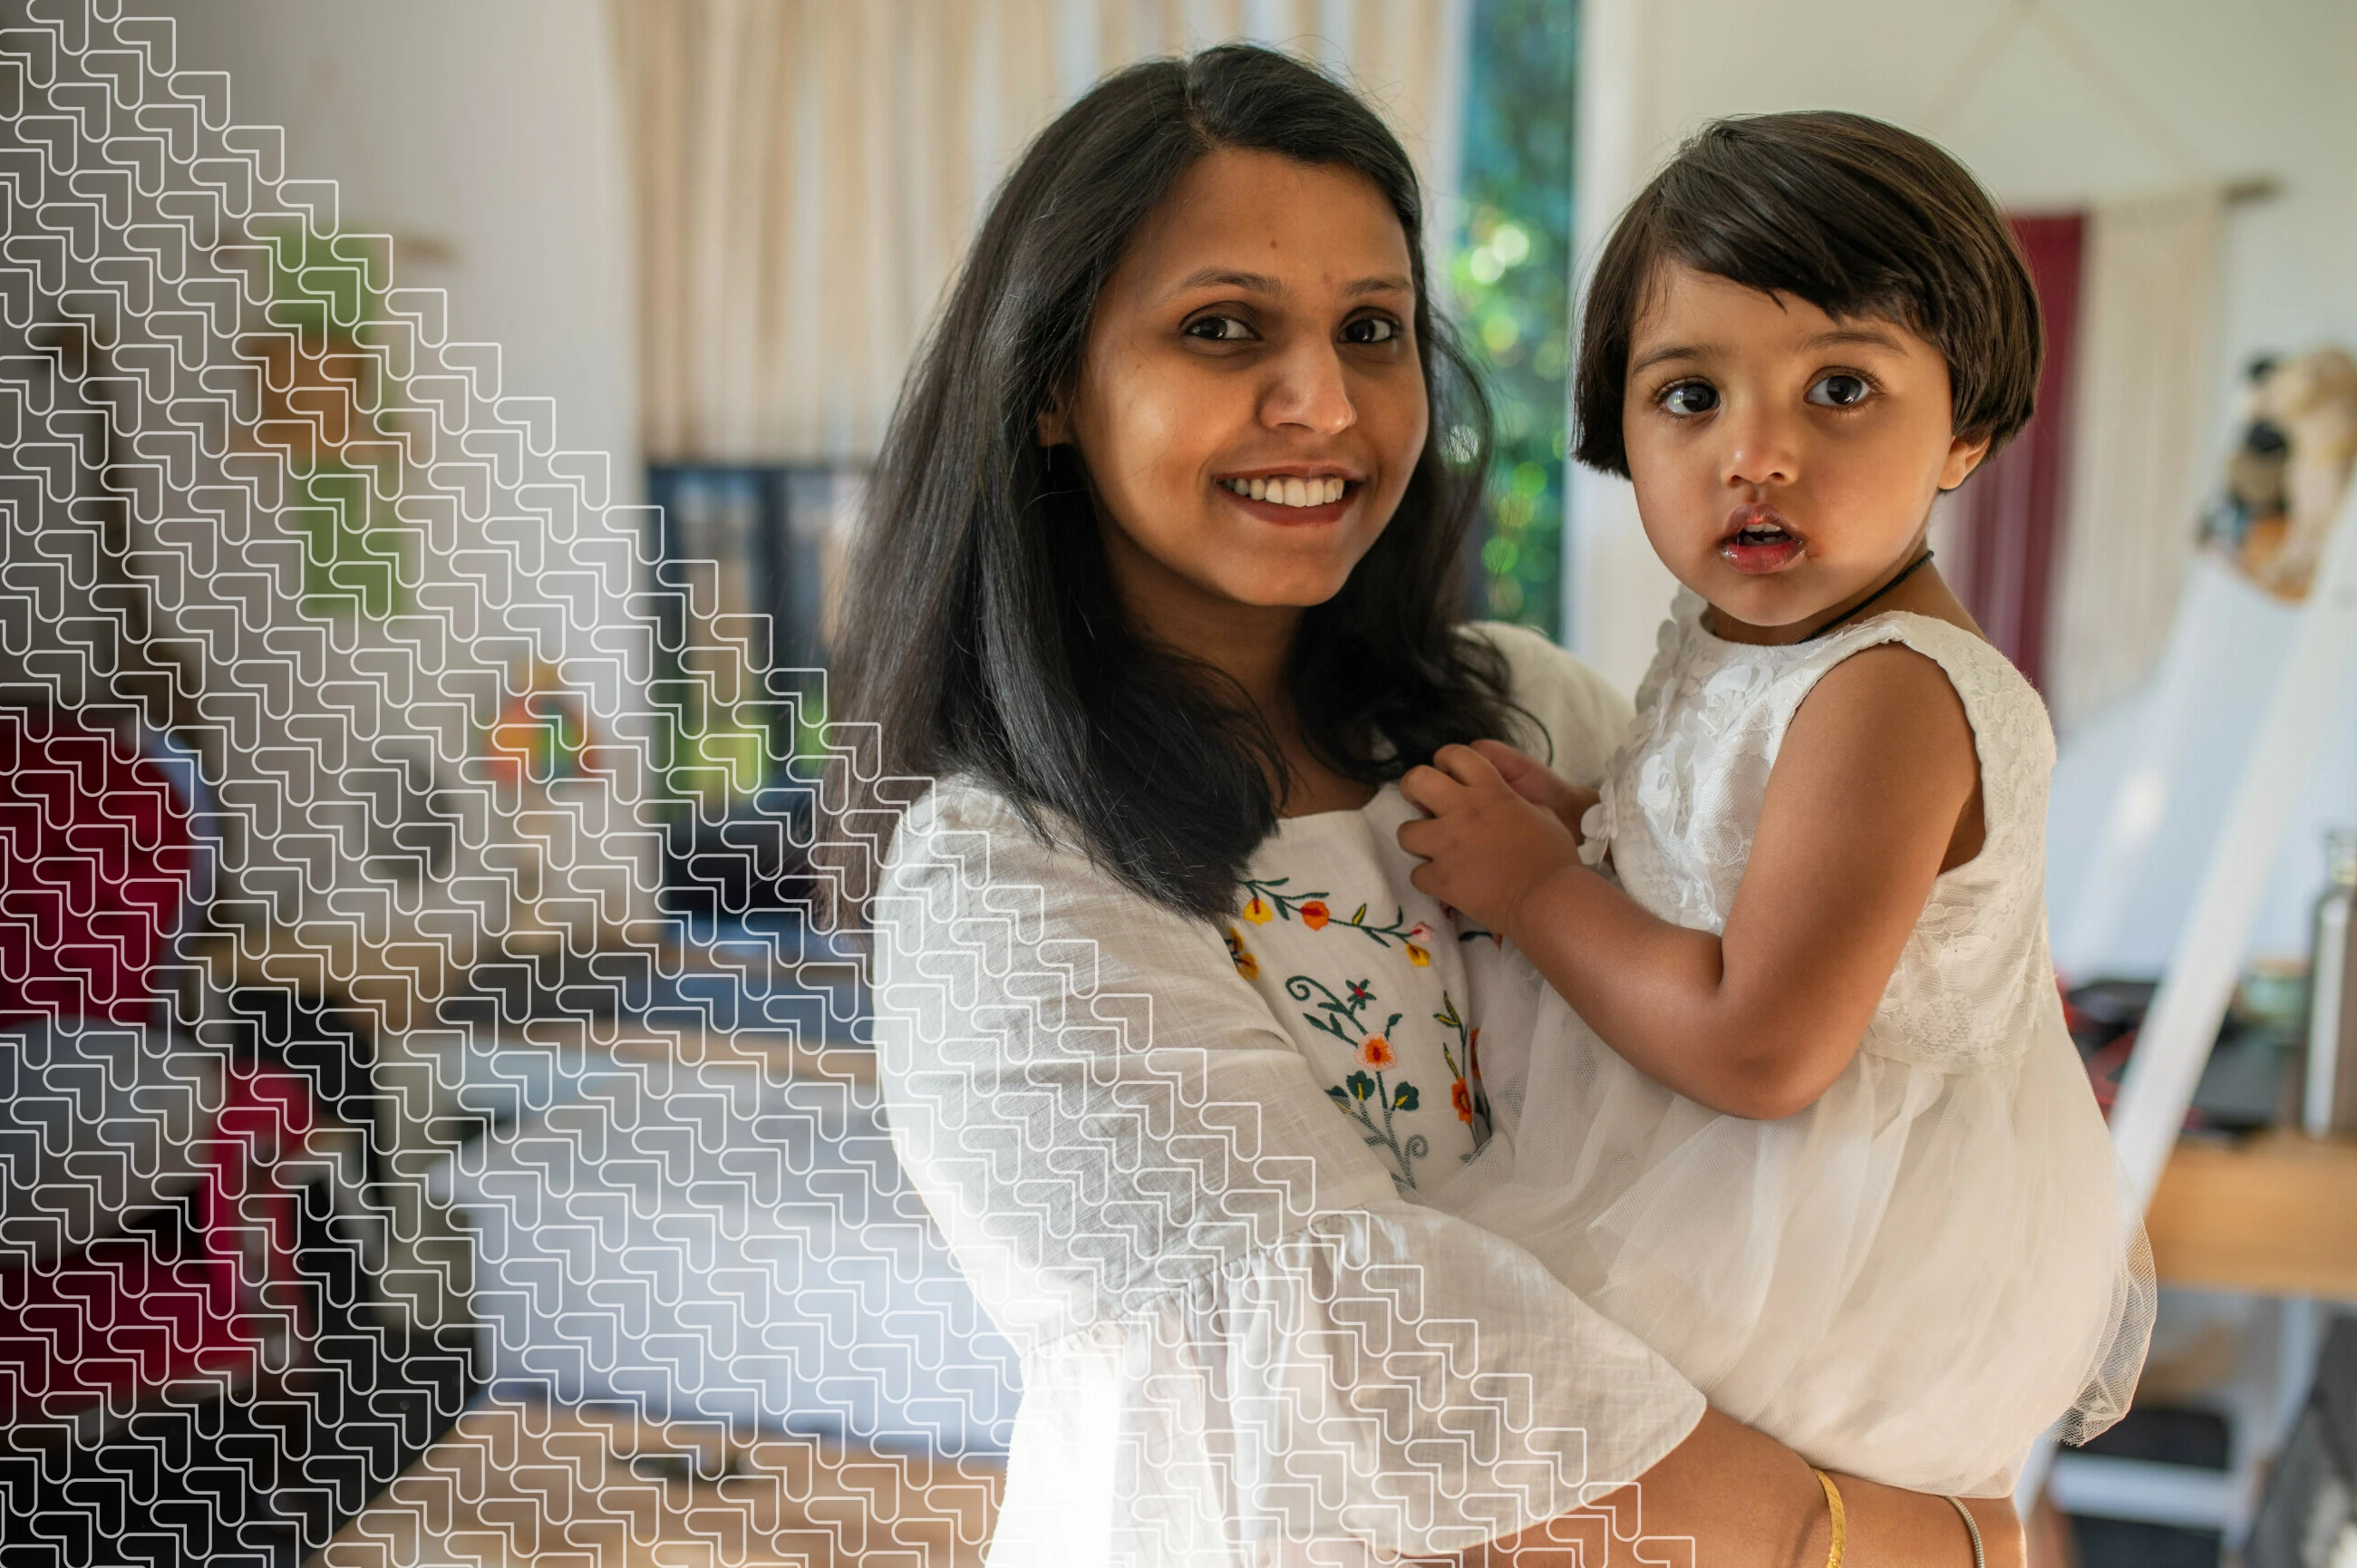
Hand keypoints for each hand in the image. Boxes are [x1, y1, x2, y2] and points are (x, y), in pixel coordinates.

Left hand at [1398, 744, 1585, 939]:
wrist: (1548, 898)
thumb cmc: (1554, 857)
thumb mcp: (1543, 815)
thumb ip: (1518, 804)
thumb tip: (1511, 805)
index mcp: (1490, 791)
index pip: (1455, 754)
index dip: (1446, 761)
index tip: (1448, 776)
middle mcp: (1462, 811)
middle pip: (1416, 780)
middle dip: (1412, 789)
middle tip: (1421, 804)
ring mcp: (1447, 845)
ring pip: (1405, 831)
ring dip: (1417, 840)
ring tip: (1432, 850)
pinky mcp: (1441, 878)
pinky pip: (1417, 874)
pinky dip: (1429, 879)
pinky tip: (1445, 883)